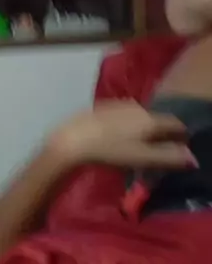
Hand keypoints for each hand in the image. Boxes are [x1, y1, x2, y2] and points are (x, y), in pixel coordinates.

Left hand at [49, 101, 195, 169]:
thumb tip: (191, 157)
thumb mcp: (142, 158)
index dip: (181, 137)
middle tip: (159, 152)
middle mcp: (137, 106)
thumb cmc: (110, 151)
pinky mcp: (103, 108)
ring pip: (140, 117)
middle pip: (158, 119)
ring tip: (138, 148)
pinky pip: (125, 117)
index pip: (176, 124)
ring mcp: (119, 105)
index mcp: (150, 118)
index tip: (179, 150)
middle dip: (162, 134)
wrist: (72, 141)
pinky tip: (118, 140)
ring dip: (144, 130)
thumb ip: (169, 157)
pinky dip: (128, 128)